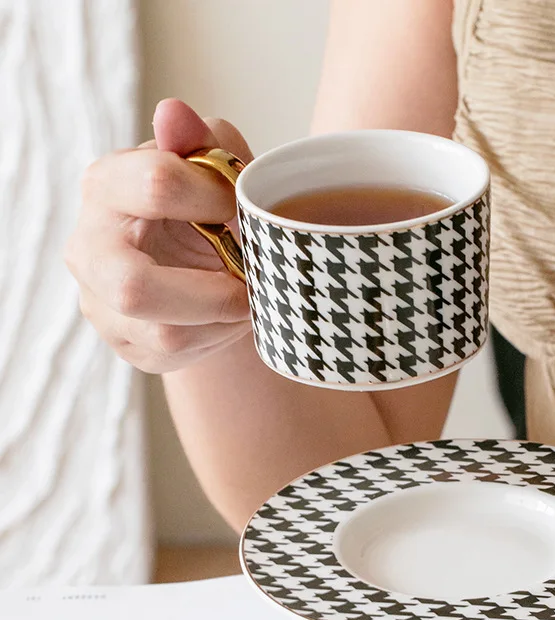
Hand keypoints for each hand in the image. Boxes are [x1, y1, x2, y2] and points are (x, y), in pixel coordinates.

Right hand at [65, 98, 252, 372]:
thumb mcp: (214, 169)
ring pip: (166, 333)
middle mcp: (89, 249)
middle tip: (249, 279)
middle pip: (133, 287)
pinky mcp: (129, 345)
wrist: (199, 263)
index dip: (218, 197)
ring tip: (246, 294)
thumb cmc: (205, 207)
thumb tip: (175, 114)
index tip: (242, 207)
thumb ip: (205, 144)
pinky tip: (230, 314)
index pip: (157, 184)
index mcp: (106, 186)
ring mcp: (102, 305)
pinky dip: (220, 336)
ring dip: (224, 317)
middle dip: (211, 292)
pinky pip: (181, 354)